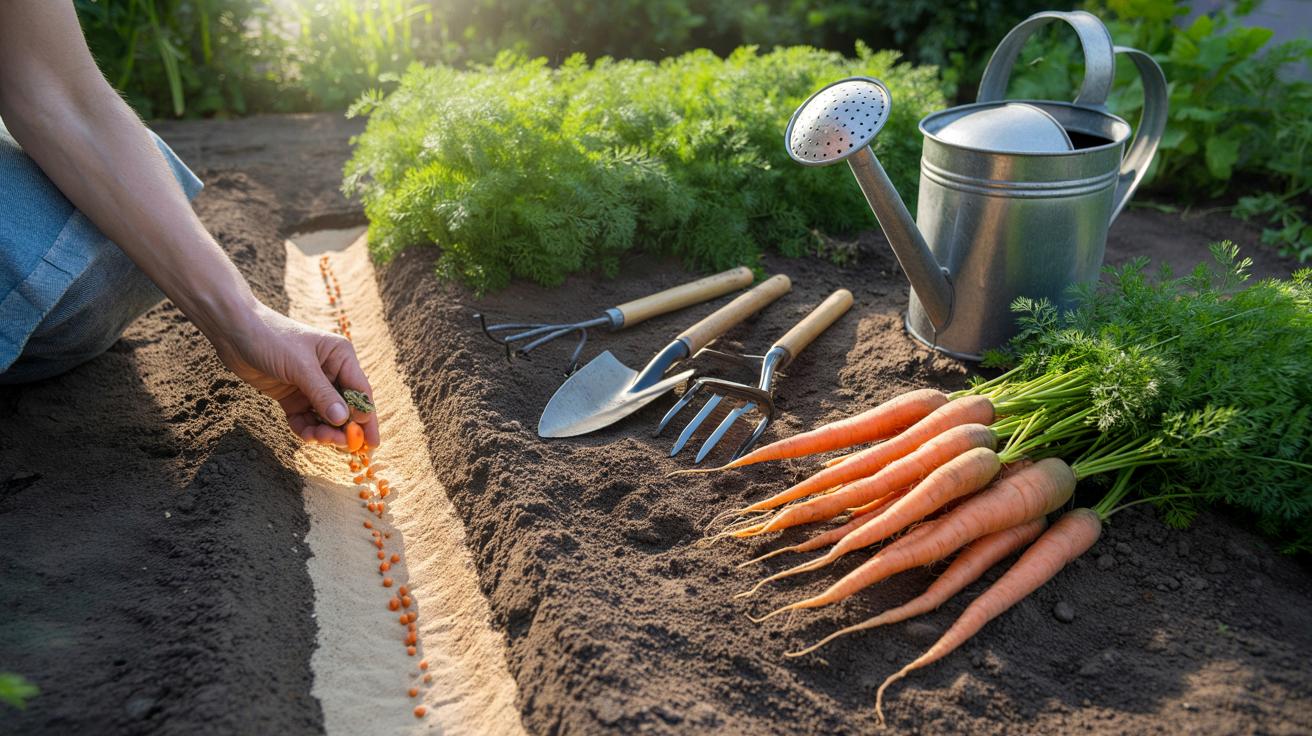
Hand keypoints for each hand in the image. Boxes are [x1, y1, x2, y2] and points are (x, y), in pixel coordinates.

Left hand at [212, 303, 380, 449]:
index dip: (367, 417)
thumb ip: (322, 394)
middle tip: (341, 446)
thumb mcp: (300, 366)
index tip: (370, 442)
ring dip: (324, 431)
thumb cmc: (271, 337)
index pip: (360, 392)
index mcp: (340, 357)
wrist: (233, 332)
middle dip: (344, 428)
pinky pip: (305, 418)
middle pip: (346, 408)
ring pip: (326, 417)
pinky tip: (305, 434)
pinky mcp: (293, 396)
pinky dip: (306, 429)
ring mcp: (311, 385)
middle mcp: (330, 371)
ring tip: (317, 438)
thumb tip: (343, 420)